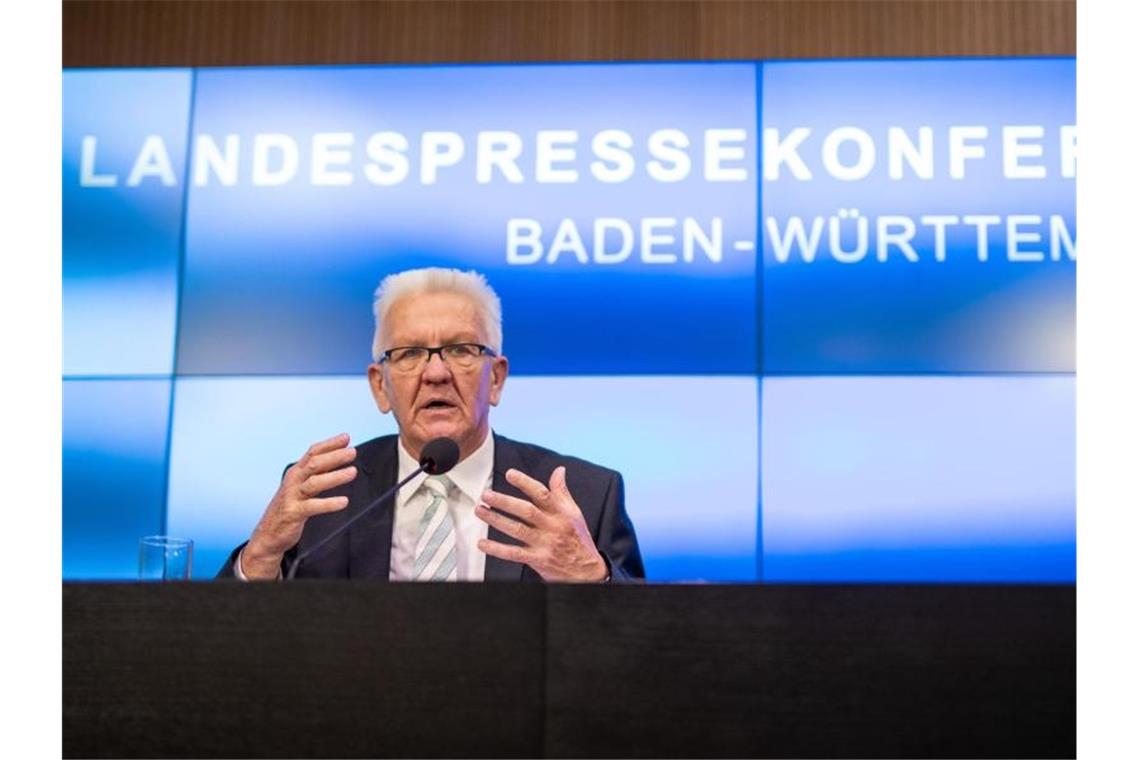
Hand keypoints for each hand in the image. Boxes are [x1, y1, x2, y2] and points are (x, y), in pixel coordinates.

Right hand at [242, 433, 357, 578]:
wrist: (268, 534)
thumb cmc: (289, 507)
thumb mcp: (300, 486)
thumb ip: (317, 473)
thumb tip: (338, 457)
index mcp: (296, 472)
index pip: (313, 452)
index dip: (329, 444)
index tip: (346, 437)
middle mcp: (293, 481)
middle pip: (314, 464)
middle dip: (334, 456)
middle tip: (352, 452)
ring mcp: (292, 496)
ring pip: (314, 482)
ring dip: (335, 476)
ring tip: (352, 472)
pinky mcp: (293, 513)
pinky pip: (313, 506)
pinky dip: (329, 503)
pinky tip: (343, 501)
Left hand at [475, 466, 607, 582]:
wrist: (587, 571)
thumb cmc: (578, 540)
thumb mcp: (575, 513)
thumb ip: (563, 492)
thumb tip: (559, 471)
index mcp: (561, 513)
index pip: (542, 494)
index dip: (525, 483)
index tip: (510, 474)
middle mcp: (552, 527)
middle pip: (526, 511)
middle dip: (504, 501)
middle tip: (487, 495)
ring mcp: (544, 544)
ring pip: (517, 530)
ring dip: (496, 520)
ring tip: (480, 511)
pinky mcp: (538, 560)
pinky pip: (514, 554)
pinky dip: (497, 549)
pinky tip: (483, 543)